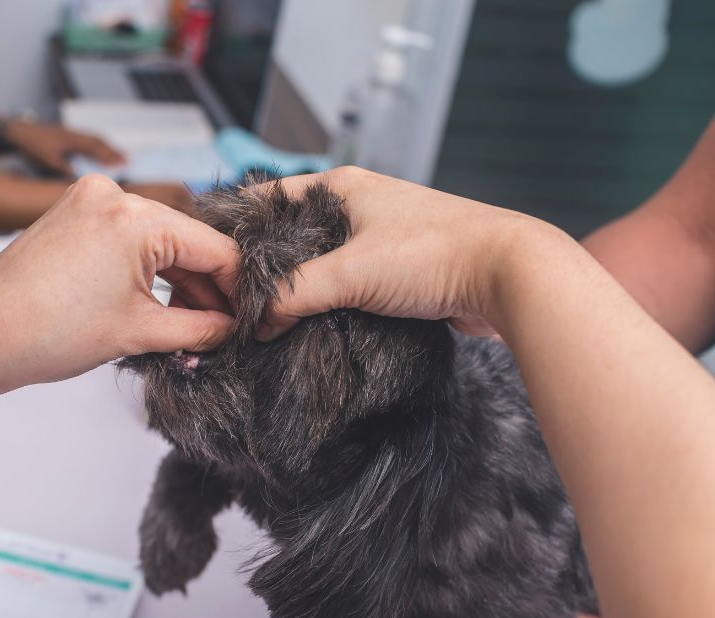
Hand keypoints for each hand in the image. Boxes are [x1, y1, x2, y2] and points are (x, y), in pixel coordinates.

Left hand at [0, 175, 235, 395]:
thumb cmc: (45, 333)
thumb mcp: (137, 333)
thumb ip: (199, 328)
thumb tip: (233, 330)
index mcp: (136, 217)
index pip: (216, 250)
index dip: (240, 292)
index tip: (252, 323)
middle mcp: (115, 194)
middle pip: (189, 242)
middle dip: (209, 289)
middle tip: (225, 333)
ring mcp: (90, 200)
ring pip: (160, 241)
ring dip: (179, 282)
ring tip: (191, 329)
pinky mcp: (74, 213)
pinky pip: (130, 239)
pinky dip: (147, 271)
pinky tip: (159, 307)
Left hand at [5, 119, 124, 175]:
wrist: (17, 132)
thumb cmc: (32, 145)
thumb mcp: (47, 159)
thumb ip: (63, 167)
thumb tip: (77, 174)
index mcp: (72, 139)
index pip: (95, 148)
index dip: (110, 156)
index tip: (124, 163)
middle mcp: (74, 134)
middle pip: (99, 142)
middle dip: (113, 151)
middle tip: (128, 160)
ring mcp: (71, 134)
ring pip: (94, 140)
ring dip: (106, 148)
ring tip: (118, 156)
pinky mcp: (67, 136)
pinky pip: (87, 140)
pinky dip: (97, 146)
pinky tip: (99, 152)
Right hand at [256, 167, 573, 340]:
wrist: (510, 276)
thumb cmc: (436, 254)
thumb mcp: (352, 272)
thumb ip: (296, 295)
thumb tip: (257, 323)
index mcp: (342, 187)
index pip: (270, 199)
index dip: (238, 227)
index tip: (210, 258)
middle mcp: (358, 206)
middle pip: (292, 235)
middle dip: (265, 267)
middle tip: (233, 300)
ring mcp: (379, 238)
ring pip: (321, 263)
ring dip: (299, 290)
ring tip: (265, 320)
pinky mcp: (398, 271)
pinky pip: (348, 285)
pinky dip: (328, 303)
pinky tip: (310, 327)